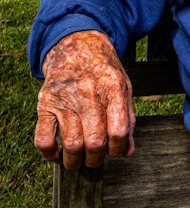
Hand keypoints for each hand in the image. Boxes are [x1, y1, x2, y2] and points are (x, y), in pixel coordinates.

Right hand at [35, 30, 134, 169]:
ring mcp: (65, 98)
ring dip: (75, 161)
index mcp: (112, 88)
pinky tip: (57, 155)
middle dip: (96, 159)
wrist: (77, 45)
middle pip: (94, 142)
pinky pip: (43, 138)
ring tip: (78, 159)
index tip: (113, 151)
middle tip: (95, 158)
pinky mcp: (45, 103)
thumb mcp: (123, 86)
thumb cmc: (103, 71)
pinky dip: (49, 154)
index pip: (118, 131)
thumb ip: (127, 118)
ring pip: (70, 144)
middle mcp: (89, 93)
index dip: (117, 149)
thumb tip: (128, 152)